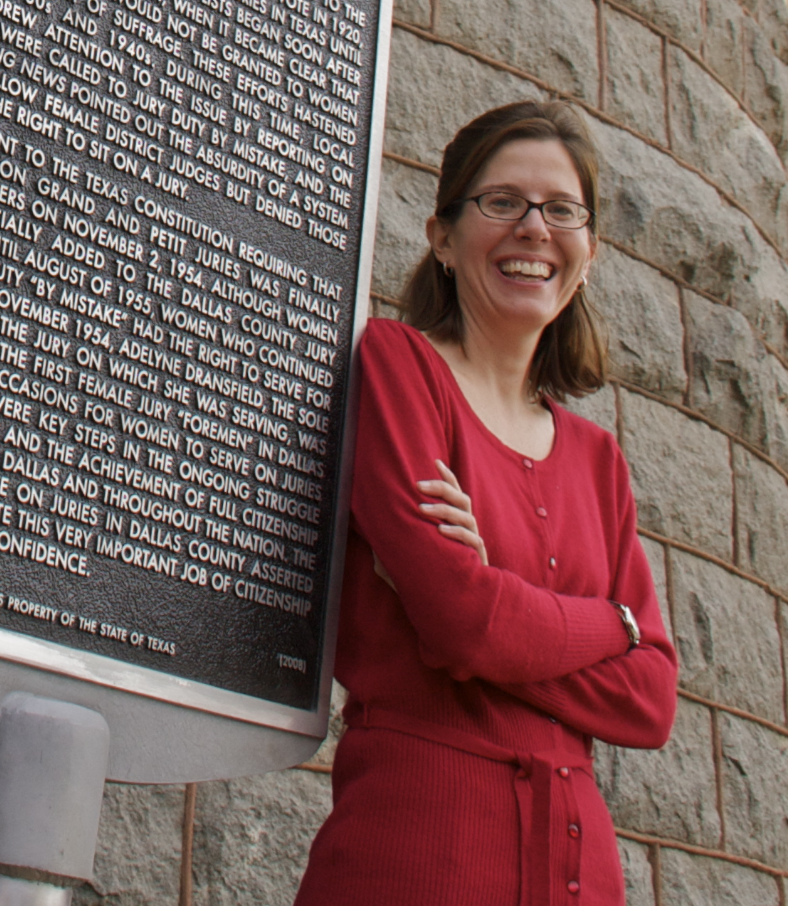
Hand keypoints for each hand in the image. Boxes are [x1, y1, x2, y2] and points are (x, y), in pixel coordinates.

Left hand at [372, 460, 487, 592]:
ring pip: (466, 516)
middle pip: (461, 498)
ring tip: (422, 509)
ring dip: (444, 510)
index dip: (447, 477)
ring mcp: (473, 542)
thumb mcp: (409, 559)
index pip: (454, 493)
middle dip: (440, 488)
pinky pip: (472, 540)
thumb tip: (371, 541)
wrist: (454, 605)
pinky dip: (457, 533)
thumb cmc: (431, 578)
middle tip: (417, 486)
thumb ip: (394, 549)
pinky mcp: (477, 558)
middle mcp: (466, 528)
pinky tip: (441, 531)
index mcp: (455, 521)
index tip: (434, 461)